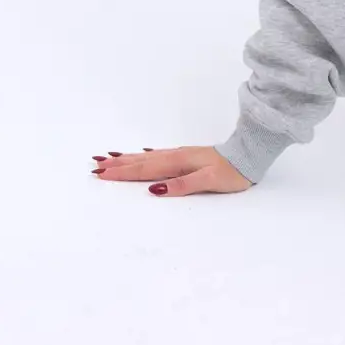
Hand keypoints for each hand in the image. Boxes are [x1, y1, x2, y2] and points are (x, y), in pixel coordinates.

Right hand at [91, 145, 253, 195]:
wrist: (249, 155)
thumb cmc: (231, 172)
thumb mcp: (208, 181)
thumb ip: (182, 185)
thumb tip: (154, 189)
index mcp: (178, 164)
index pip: (144, 170)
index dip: (122, 173)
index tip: (100, 174)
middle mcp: (176, 157)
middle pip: (141, 162)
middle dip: (118, 165)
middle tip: (95, 165)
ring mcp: (181, 156)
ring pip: (147, 158)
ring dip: (128, 159)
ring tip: (110, 158)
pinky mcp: (187, 158)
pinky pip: (159, 157)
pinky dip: (146, 156)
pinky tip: (143, 155)